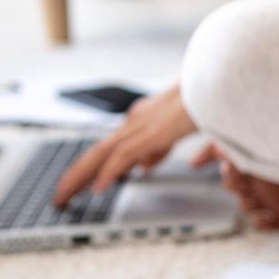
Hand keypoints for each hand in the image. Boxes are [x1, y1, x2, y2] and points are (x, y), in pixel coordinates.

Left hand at [52, 85, 198, 206]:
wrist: (219, 81)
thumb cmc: (205, 102)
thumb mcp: (176, 132)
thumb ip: (158, 149)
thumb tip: (144, 166)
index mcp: (140, 121)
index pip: (106, 149)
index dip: (88, 168)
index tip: (76, 185)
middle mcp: (135, 121)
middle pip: (96, 152)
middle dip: (75, 175)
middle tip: (59, 196)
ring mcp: (142, 126)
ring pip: (101, 154)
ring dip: (80, 177)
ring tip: (64, 197)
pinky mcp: (153, 132)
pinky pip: (124, 156)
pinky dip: (109, 173)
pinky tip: (98, 189)